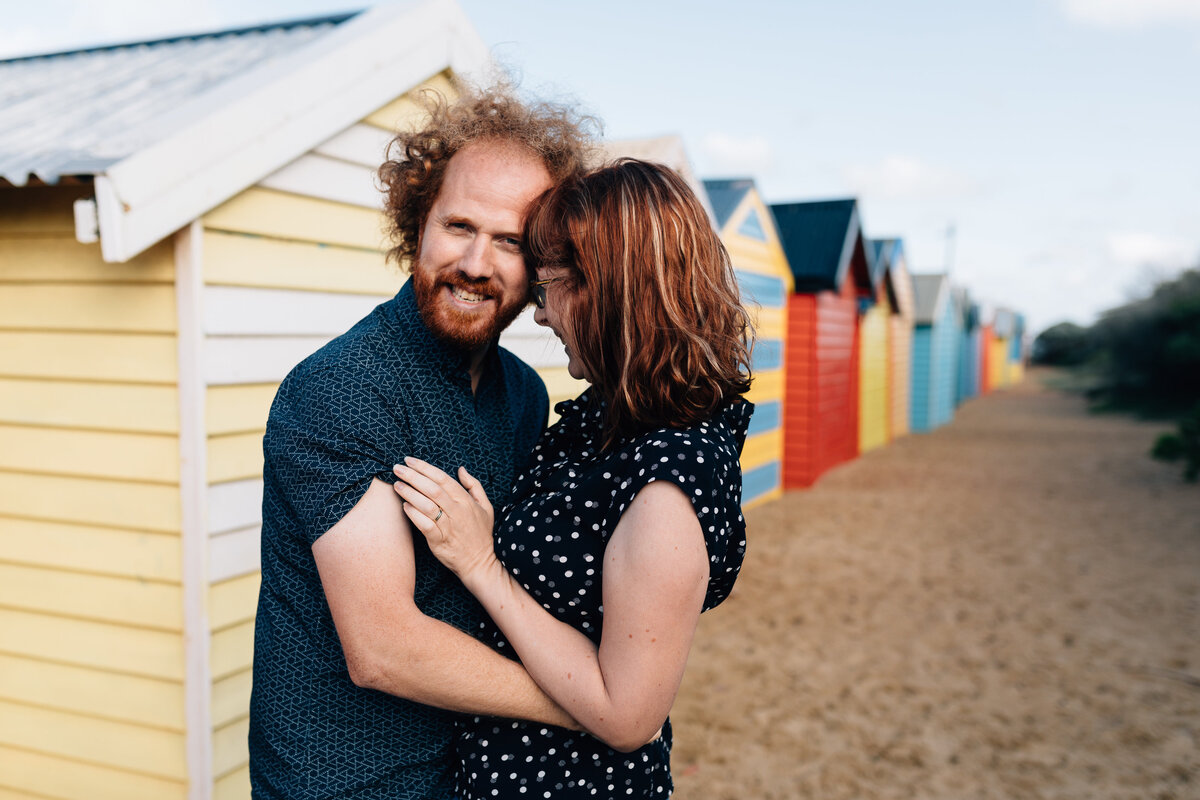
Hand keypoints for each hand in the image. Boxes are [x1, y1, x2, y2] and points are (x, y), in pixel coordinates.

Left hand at [392, 457, 497, 583]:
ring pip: (426, 505)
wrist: (480, 563)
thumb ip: (474, 486)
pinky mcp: (439, 541)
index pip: (442, 478)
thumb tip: (461, 469)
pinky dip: (413, 514)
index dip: (424, 468)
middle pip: (432, 488)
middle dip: (413, 476)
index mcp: (466, 501)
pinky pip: (424, 525)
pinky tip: (404, 506)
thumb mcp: (486, 506)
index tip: (409, 460)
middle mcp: (457, 511)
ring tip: (397, 484)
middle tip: (397, 468)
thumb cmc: (481, 534)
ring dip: (410, 493)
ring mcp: (448, 526)